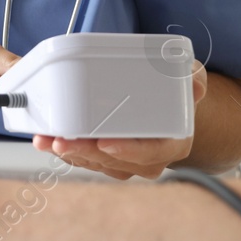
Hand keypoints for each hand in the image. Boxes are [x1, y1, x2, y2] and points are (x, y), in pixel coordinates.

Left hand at [32, 62, 208, 179]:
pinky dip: (65, 150)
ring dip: (69, 153)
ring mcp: (126, 161)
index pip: (151, 154)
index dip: (129, 152)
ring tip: (46, 139)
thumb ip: (193, 78)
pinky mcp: (107, 157)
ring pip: (95, 163)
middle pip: (115, 162)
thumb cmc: (178, 88)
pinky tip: (45, 139)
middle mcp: (149, 159)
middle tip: (62, 141)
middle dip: (85, 154)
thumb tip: (195, 86)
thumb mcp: (191, 77)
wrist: (169, 102)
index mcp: (172, 143)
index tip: (106, 143)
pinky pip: (85, 159)